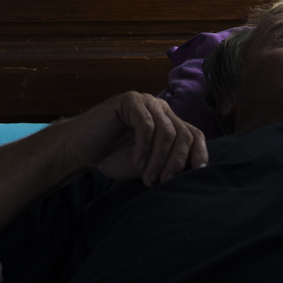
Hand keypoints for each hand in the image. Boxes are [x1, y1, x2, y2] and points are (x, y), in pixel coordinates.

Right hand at [62, 92, 207, 186]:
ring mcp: (147, 103)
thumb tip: (192, 174)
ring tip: (148, 177)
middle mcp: (162, 110)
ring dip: (159, 158)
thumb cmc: (114, 157)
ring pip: (166, 131)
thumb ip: (167, 163)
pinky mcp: (130, 101)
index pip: (195, 135)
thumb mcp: (148, 165)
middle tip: (164, 181)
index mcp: (169, 123)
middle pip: (183, 134)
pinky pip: (146, 124)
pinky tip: (136, 162)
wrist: (82, 149)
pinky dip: (144, 147)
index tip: (199, 173)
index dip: (200, 153)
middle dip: (177, 161)